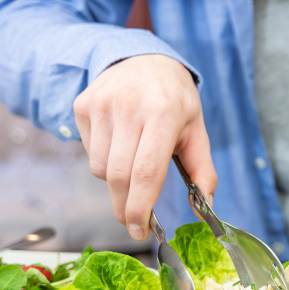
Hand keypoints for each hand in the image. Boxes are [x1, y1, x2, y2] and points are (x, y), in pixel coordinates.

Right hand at [73, 54, 216, 240]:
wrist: (143, 58)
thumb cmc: (175, 101)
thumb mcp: (196, 131)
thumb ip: (203, 172)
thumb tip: (206, 209)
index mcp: (163, 113)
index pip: (145, 172)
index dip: (141, 207)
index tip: (141, 231)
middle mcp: (129, 106)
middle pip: (119, 176)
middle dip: (125, 208)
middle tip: (134, 223)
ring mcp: (102, 104)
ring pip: (100, 168)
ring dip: (116, 182)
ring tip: (134, 165)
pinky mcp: (82, 105)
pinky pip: (89, 151)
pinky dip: (104, 161)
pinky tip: (119, 145)